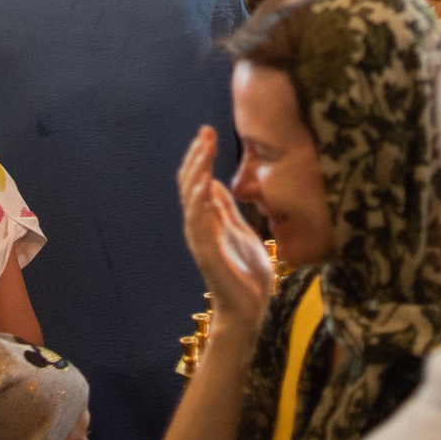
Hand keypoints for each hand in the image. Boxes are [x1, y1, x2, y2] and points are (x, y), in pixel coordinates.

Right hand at [178, 127, 272, 327]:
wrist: (250, 308)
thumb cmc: (246, 272)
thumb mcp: (240, 231)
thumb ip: (227, 210)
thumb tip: (217, 184)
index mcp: (208, 220)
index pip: (198, 181)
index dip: (201, 157)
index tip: (208, 133)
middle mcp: (199, 226)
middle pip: (190, 184)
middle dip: (197, 157)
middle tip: (205, 132)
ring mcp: (201, 239)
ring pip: (191, 199)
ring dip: (197, 171)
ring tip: (204, 148)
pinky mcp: (207, 253)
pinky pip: (198, 223)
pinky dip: (198, 202)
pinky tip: (204, 183)